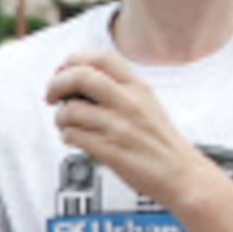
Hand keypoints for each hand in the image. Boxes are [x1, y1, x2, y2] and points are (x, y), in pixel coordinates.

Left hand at [45, 51, 212, 209]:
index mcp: (137, 86)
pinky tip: (74, 139)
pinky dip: (67, 136)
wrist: (182, 174)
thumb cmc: (159, 141)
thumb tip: (76, 76)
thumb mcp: (146, 102)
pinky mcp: (111, 151)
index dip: (74, 60)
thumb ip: (117, 88)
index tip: (63, 71)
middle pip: (81, 76)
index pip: (101, 57)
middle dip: (56, 84)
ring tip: (65, 123)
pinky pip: (75, 136)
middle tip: (51, 96)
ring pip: (72, 110)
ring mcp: (119, 127)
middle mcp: (128, 102)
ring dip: (60, 117)